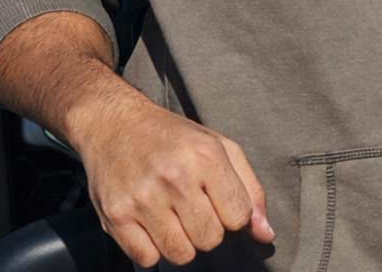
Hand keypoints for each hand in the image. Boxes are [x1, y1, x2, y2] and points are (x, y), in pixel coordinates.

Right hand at [72, 92, 273, 267]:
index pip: (238, 216)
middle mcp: (176, 176)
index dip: (232, 215)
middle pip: (211, 239)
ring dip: (180, 241)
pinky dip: (151, 247)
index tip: (219, 201)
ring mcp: (144, 198)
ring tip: (171, 214)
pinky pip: (147, 260)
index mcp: (206, 155)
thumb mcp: (219, 147)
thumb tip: (266, 234)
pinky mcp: (116, 216)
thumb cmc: (172, 137)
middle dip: (207, 228)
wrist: (115, 124)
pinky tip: (149, 221)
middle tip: (192, 205)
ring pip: (181, 255)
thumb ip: (249, 189)